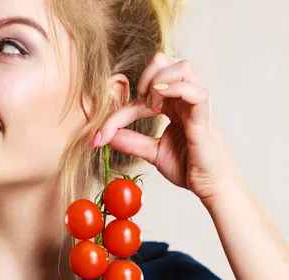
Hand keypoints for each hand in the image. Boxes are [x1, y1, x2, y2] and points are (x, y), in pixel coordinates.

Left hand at [93, 52, 238, 203]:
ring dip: (159, 80)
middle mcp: (186, 100)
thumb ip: (131, 141)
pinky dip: (175, 89)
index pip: (145, 89)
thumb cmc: (189, 167)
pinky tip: (158, 105)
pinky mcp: (205, 119)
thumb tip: (104, 136)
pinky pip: (196, 92)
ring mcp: (197, 106)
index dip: (118, 111)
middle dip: (144, 76)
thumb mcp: (152, 152)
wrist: (210, 187)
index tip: (100, 136)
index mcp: (174, 105)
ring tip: (150, 106)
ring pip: (184, 68)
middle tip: (137, 104)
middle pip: (167, 62)